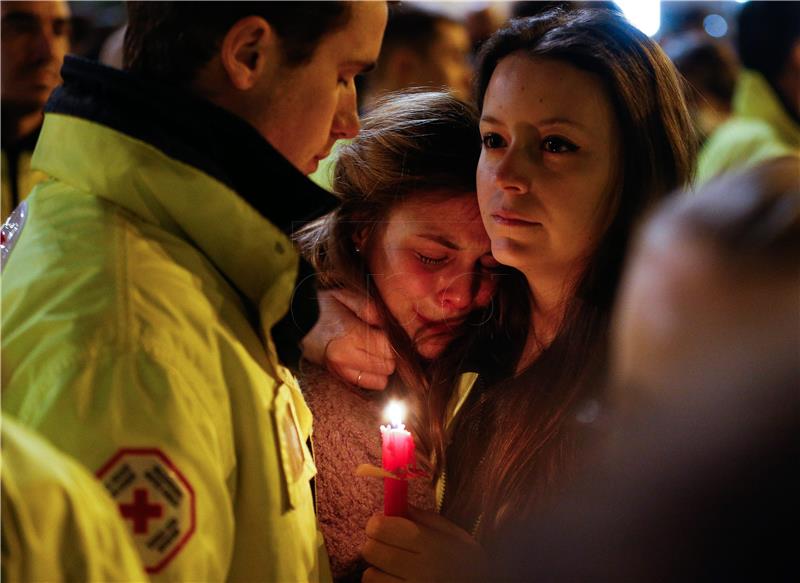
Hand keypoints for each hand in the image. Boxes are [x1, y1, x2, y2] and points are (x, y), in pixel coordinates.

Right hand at [300, 289, 395, 389]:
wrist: (290, 321)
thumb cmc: (320, 305)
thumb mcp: (343, 295)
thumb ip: (368, 307)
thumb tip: (387, 324)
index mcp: (350, 334)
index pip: (388, 349)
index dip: (394, 341)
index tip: (389, 332)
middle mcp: (345, 357)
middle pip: (386, 367)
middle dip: (390, 355)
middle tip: (382, 341)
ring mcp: (339, 370)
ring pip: (379, 382)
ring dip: (382, 368)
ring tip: (375, 353)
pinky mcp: (335, 377)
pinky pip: (364, 384)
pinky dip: (370, 376)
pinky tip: (366, 362)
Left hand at [362, 506, 488, 582]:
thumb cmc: (469, 563)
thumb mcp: (455, 535)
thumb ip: (424, 519)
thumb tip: (396, 505)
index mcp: (430, 545)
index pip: (381, 528)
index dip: (377, 523)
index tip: (384, 525)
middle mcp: (419, 570)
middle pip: (370, 550)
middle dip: (374, 544)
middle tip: (386, 545)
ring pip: (370, 576)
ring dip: (377, 570)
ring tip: (394, 569)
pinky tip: (397, 581)